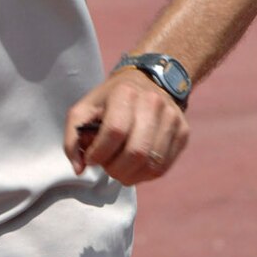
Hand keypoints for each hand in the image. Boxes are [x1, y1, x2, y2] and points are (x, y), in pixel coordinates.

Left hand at [65, 67, 188, 184]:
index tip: (91, 159)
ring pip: (151, 164)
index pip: (114, 131)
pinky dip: (144, 175)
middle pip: (136, 152)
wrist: (147, 81)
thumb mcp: (84, 110)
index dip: (99, 153)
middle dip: (115, 169)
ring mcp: (172, 118)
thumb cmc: (110, 101)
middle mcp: (153, 102)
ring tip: (119, 169)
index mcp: (125, 93)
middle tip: (107, 167)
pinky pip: (163, 167)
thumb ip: (72, 139)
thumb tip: (79, 168)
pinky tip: (134, 168)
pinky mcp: (183, 132)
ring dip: (130, 175)